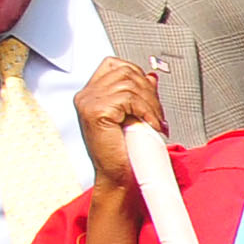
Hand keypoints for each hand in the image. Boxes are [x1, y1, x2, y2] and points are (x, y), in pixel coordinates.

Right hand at [72, 57, 172, 191]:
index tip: (150, 96)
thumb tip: (151, 77)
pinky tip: (151, 125)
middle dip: (149, 91)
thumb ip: (139, 95)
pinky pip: (129, 98)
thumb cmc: (125, 152)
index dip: (137, 75)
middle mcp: (86, 96)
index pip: (114, 65)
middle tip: (157, 114)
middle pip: (125, 71)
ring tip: (155, 121)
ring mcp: (88, 102)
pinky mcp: (96, 111)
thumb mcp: (133, 116)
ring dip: (150, 103)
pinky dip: (146, 110)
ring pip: (129, 84)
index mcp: (91, 94)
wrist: (119, 177)